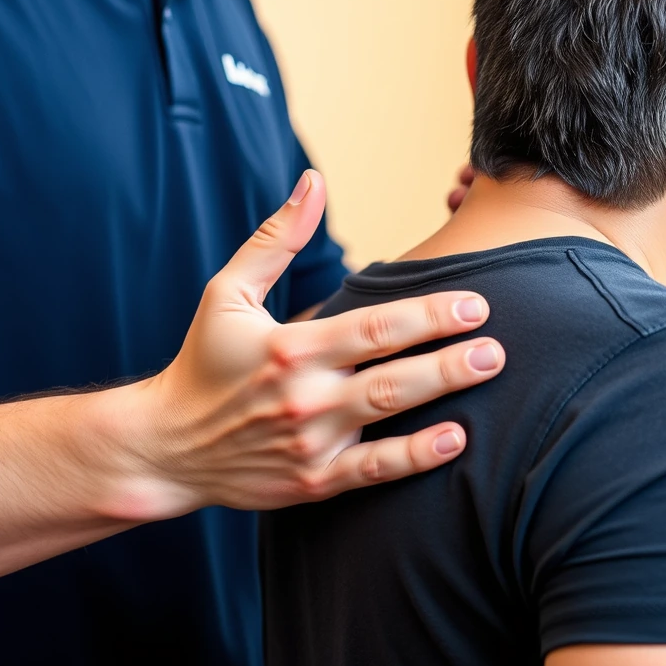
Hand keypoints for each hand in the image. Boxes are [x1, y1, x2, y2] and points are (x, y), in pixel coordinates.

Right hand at [120, 171, 502, 518]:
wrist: (167, 445)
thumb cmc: (203, 359)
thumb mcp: (227, 291)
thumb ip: (275, 238)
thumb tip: (312, 183)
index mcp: (290, 347)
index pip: (374, 327)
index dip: (429, 313)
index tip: (475, 302)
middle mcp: (304, 396)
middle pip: (393, 373)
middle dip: (450, 356)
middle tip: (498, 342)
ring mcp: (311, 442)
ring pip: (390, 417)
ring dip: (444, 394)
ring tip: (490, 372)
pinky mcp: (312, 482)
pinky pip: (373, 472)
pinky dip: (416, 458)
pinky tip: (456, 440)